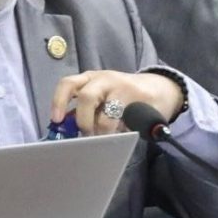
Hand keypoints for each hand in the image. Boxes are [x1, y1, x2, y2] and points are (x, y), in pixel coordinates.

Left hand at [50, 69, 181, 136]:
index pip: (68, 83)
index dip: (59, 101)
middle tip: (86, 134)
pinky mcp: (141, 102)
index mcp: (90, 78)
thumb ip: (84, 109)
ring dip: (102, 132)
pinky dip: (120, 134)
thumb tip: (65, 130)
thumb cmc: (122, 95)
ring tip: (105, 138)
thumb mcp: (100, 96)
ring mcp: (124, 90)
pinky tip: (123, 134)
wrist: (160, 89)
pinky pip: (125, 124)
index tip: (56, 120)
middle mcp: (105, 80)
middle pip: (86, 97)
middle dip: (83, 121)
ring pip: (106, 116)